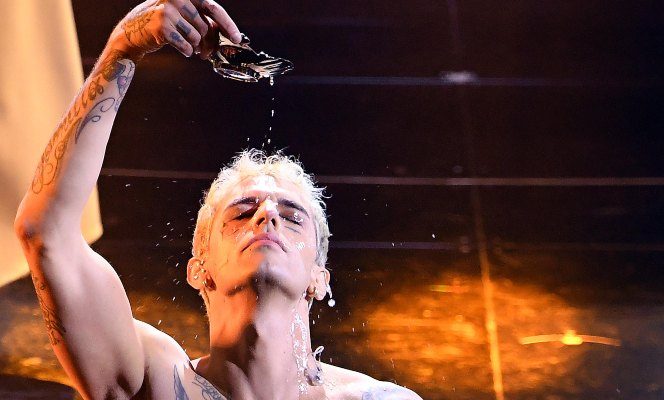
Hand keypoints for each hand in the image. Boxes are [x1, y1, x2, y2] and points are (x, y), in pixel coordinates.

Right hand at [109, 0, 241, 59]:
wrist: (131, 33)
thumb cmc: (161, 24)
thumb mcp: (181, 14)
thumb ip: (202, 19)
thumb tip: (227, 35)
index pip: (212, 7)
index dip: (227, 24)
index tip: (237, 38)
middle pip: (205, 26)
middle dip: (210, 43)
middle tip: (209, 53)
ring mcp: (168, 10)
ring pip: (196, 36)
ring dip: (197, 47)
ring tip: (192, 48)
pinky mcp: (161, 26)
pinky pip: (186, 45)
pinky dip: (187, 51)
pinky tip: (184, 51)